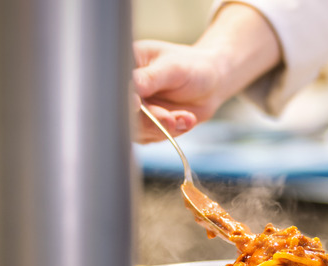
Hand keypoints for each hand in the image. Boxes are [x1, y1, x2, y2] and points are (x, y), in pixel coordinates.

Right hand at [132, 3, 280, 143]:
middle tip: (170, 119)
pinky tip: (187, 119)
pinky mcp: (148, 126)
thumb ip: (151, 78)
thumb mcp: (173, 68)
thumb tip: (131, 87)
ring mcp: (136, 110)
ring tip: (185, 117)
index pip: (115, 85)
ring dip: (164, 127)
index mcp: (127, 65)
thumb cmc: (192, 67)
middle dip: (149, 119)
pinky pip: (154, 137)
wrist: (212, 83)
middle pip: (123, 112)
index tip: (136, 104)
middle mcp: (127, 90)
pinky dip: (173, 131)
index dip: (122, 98)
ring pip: (138, 129)